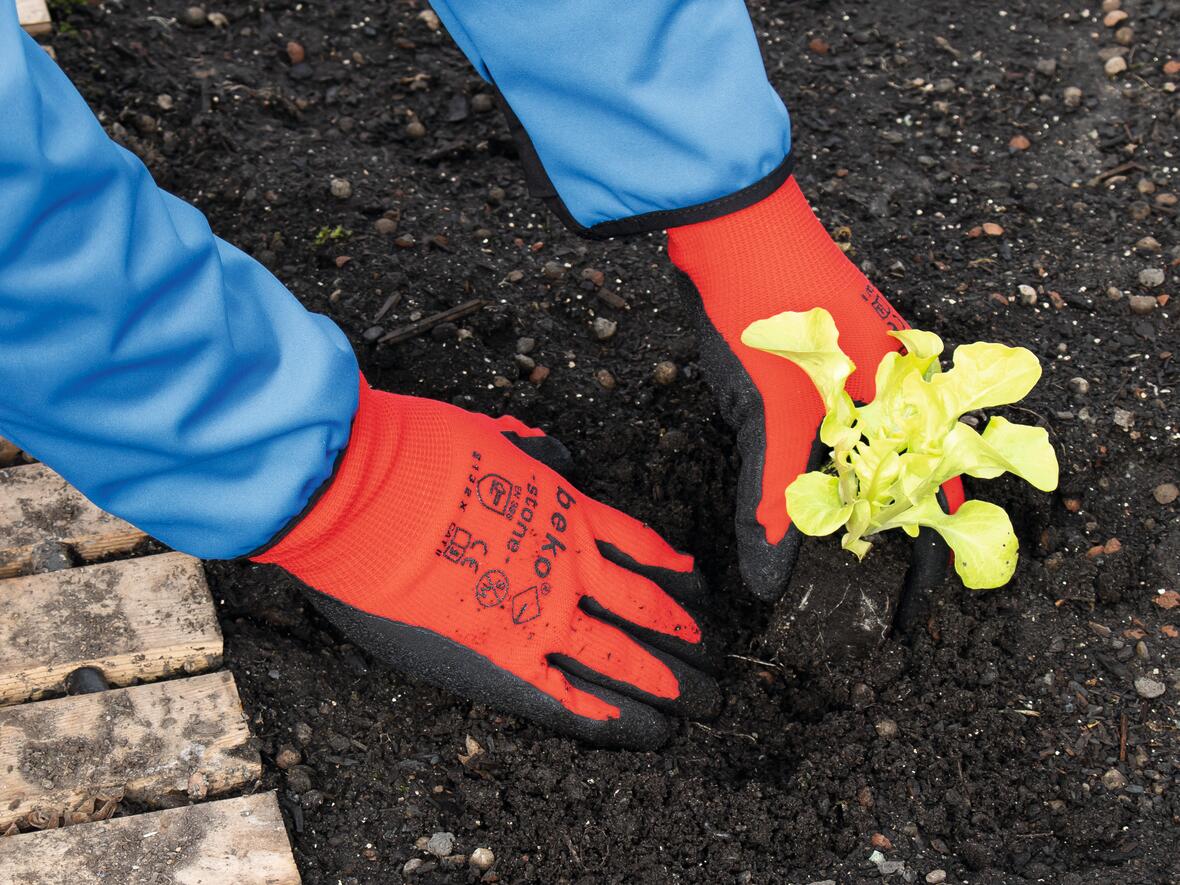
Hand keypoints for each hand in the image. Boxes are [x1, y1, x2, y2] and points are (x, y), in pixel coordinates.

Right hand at [252, 381, 717, 747]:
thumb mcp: (490, 436)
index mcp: (565, 511)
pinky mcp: (502, 659)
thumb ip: (532, 452)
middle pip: (650, 609)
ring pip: (627, 655)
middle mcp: (569, 564)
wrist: (363, 489)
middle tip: (717, 664)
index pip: (642, 553)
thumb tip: (560, 455)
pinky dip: (613, 718)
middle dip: (688, 641)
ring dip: (671, 683)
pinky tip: (649, 733)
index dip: (676, 578)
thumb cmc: (412, 452)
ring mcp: (541, 612)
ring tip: (705, 703)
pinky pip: (572, 698)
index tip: (699, 594)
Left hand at [668, 175, 964, 600]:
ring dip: (855, 492)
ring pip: (871, 445)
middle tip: (871, 584)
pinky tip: (808, 474)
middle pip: (910, 471)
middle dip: (892, 529)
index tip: (918, 605)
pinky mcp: (823, 349)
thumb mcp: (771, 415)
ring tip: (839, 544)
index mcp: (910, 392)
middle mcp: (898, 378)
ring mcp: (859, 360)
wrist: (732, 222)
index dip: (933, 547)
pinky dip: (823, 455)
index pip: (943, 486)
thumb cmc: (769, 310)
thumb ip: (774, 496)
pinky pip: (836, 417)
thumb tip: (770, 578)